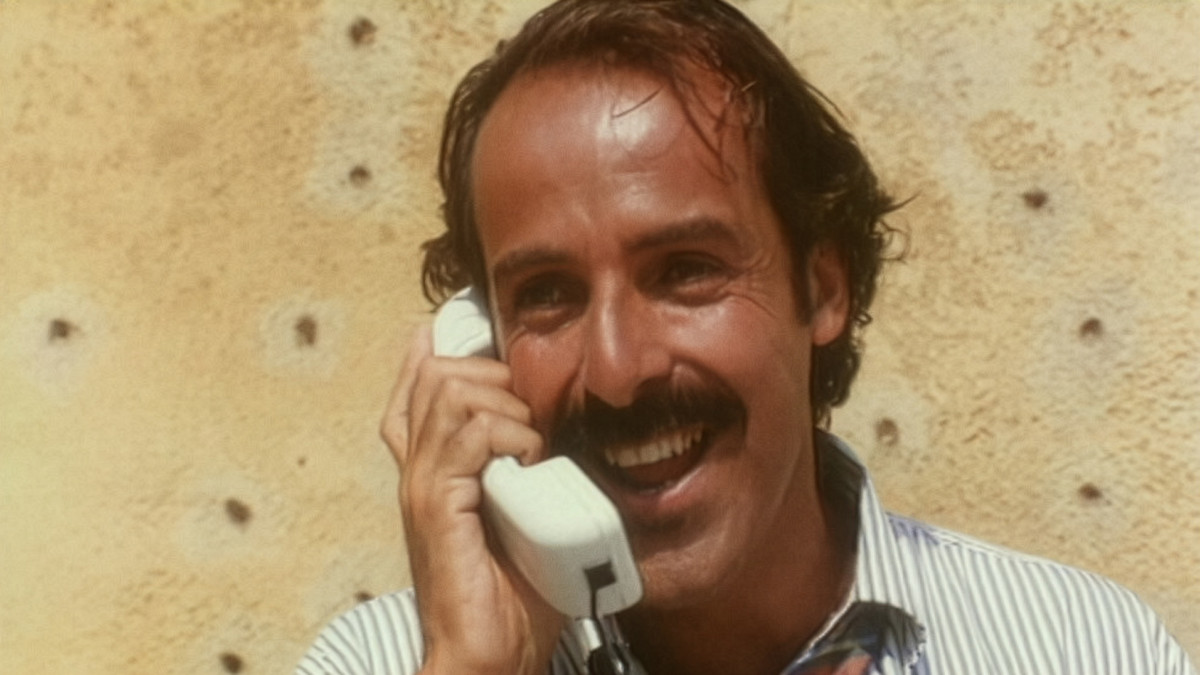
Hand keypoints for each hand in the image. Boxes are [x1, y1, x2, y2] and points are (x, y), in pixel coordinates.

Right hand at [382, 325, 564, 674]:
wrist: (490, 654)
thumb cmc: (513, 592)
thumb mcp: (522, 513)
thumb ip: (528, 469)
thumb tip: (563, 430)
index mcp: (429, 467)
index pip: (417, 382)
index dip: (449, 351)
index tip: (492, 348)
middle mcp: (415, 468)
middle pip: (437, 372)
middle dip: (495, 376)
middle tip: (531, 421)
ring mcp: (421, 485)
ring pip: (452, 390)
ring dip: (507, 406)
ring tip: (532, 448)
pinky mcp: (436, 505)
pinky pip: (474, 434)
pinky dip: (513, 436)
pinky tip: (531, 464)